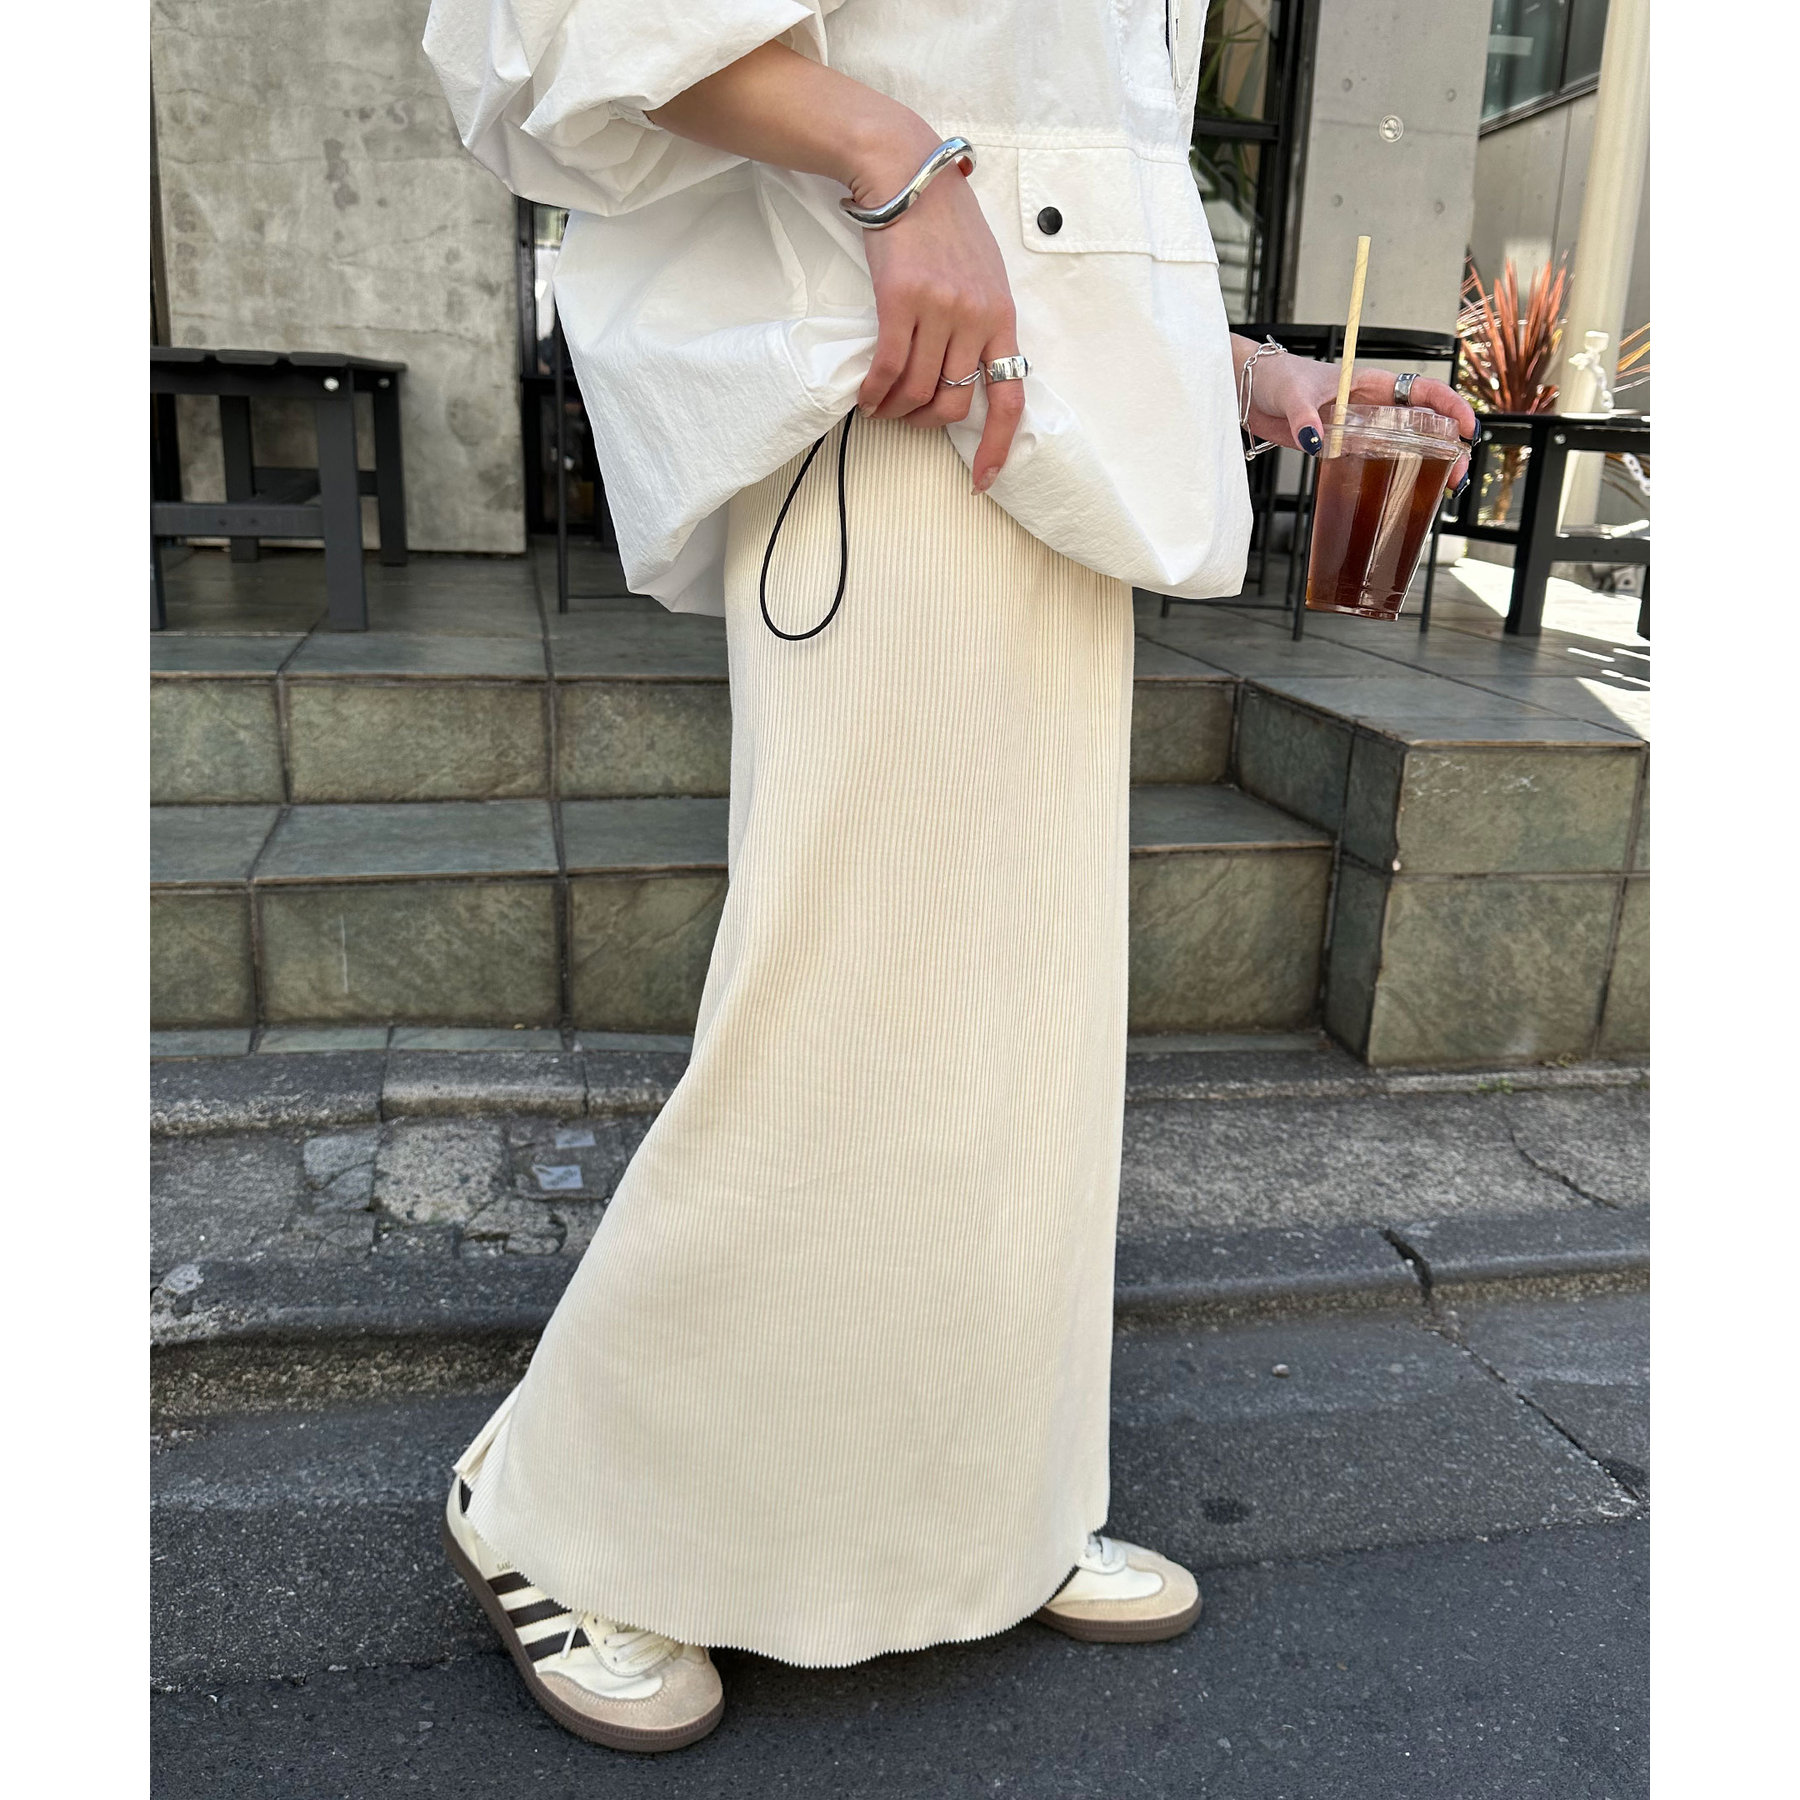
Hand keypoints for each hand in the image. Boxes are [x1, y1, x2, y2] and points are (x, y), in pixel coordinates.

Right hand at [853, 135, 1021, 493]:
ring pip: (919, 390)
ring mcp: (939, 310)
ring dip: (896, 409)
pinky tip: (867, 398)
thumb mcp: (983, 273)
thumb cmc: (944, 224)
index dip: (997, 445)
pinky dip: (875, 392)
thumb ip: (982, 322)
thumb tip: (968, 371)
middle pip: (953, 403)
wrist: (907, 174)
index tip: (983, 479)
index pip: (1010, 396)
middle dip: (928, 423)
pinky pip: (889, 368)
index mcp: (1002, 316)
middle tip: (908, 417)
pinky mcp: (901, 301)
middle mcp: (976, 317)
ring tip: (882, 406)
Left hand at [1236, 343, 1478, 492]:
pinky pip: (1372, 463)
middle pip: (1423, 424)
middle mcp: (1372, 407)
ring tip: (1442, 489)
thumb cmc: (1274, 377)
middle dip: (1448, 446)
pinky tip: (1401, 497)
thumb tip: (1317, 442)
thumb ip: (1306, 417)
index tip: (1467, 427)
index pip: (1423, 391)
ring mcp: (1358, 429)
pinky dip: (1389, 478)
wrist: (1247, 391)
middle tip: (1457, 473)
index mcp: (1371, 383)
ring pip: (1403, 446)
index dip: (1450, 407)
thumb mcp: (1293, 393)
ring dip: (1425, 466)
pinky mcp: (1340, 448)